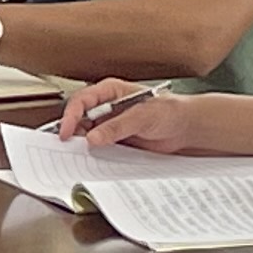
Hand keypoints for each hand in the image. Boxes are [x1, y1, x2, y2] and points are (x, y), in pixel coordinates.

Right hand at [60, 81, 199, 150]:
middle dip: (71, 132)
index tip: (66, 132)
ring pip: (85, 134)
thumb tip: (93, 137)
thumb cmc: (169, 112)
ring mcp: (109, 125)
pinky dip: (93, 155)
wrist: (185, 129)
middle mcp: (106, 107)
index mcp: (110, 91)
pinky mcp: (114, 141)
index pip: (81, 101)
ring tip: (79, 155)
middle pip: (78, 118)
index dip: (70, 116)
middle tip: (69, 148)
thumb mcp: (142, 117)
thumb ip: (117, 127)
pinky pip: (97, 148)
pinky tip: (93, 160)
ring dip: (81, 145)